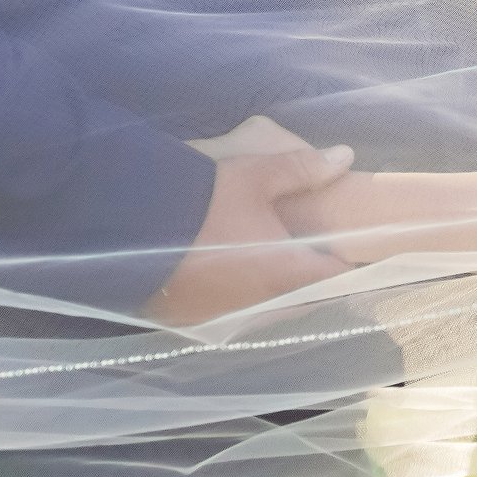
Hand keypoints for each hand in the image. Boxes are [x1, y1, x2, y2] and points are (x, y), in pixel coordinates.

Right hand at [146, 132, 353, 326]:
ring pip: (264, 308)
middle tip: (305, 249)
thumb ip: (304, 168)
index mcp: (284, 274)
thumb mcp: (257, 175)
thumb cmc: (205, 200)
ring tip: (268, 260)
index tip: (342, 244)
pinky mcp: (191, 320)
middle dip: (307, 277)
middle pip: (300, 298)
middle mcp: (259, 304)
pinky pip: (228, 313)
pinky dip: (235, 296)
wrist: (132, 224)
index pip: (333, 278)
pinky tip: (228, 273)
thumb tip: (345, 156)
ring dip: (271, 289)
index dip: (342, 261)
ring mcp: (223, 316)